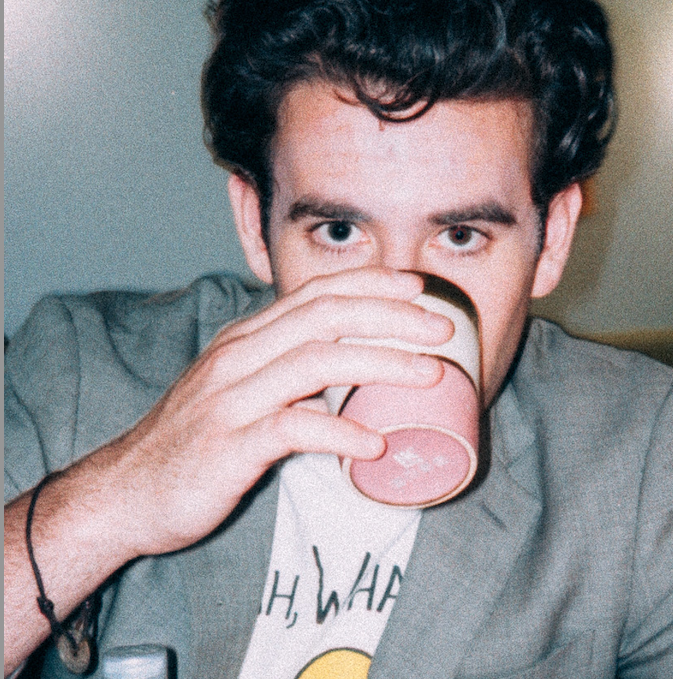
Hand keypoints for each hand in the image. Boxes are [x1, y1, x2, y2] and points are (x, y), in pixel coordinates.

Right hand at [80, 268, 452, 561]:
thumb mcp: (241, 389)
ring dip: (381, 363)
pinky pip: (293, 428)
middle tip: (444, 328)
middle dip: (391, 315)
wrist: (125, 492)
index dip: (372, 284)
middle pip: (327, 316)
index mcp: (248, 338)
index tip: (421, 287)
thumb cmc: (195, 441)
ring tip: (430, 374)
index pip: (317, 293)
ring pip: (317, 362)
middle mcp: (241, 356)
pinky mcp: (229, 444)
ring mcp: (233, 397)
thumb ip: (287, 372)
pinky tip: (375, 442)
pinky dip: (340, 430)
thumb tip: (354, 370)